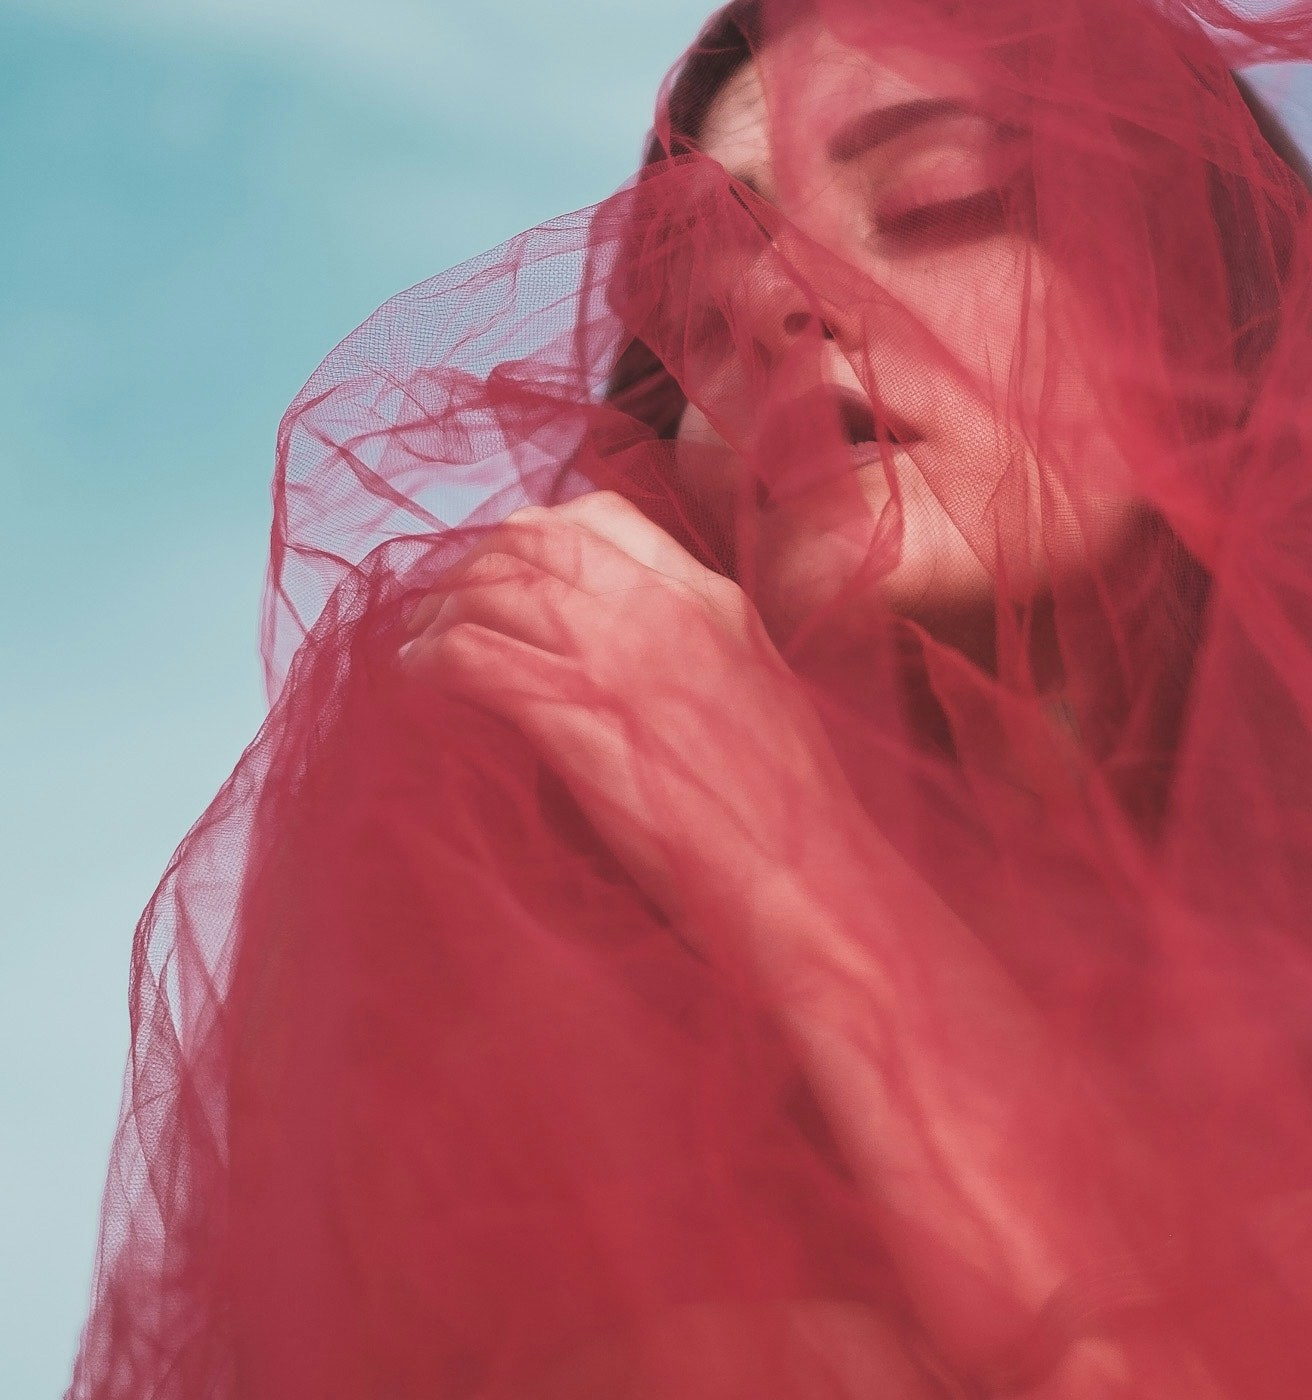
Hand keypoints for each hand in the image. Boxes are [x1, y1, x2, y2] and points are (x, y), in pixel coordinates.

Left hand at [399, 492, 864, 953]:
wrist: (808, 882)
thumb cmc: (790, 816)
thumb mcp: (760, 695)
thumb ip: (700, 652)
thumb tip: (637, 657)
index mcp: (713, 599)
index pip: (600, 517)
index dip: (533, 535)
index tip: (503, 570)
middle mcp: (662, 609)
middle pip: (532, 541)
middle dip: (471, 565)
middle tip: (438, 608)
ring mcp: (619, 660)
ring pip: (492, 589)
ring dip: (438, 612)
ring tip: (415, 646)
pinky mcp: (576, 721)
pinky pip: (474, 657)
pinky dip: (429, 660)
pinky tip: (414, 680)